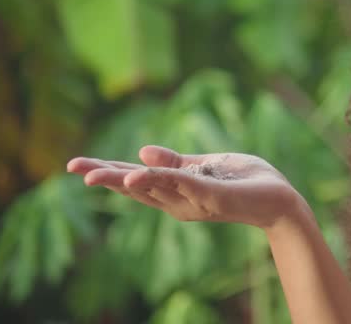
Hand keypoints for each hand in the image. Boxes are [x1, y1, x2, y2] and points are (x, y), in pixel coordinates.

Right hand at [66, 145, 305, 229]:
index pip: (134, 179)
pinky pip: (181, 184)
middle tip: (71, 169)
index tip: (73, 166)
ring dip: (120, 179)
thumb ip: (174, 162)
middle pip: (134, 187)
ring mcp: (193, 201)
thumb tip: (140, 151)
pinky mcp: (211, 196)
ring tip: (91, 176)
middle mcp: (178, 201)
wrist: (279, 199)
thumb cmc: (244, 180)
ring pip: (151, 187)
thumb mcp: (204, 165)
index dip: (105, 171)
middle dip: (102, 177)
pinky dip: (156, 178)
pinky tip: (134, 173)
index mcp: (175, 188)